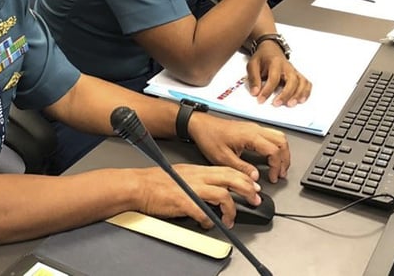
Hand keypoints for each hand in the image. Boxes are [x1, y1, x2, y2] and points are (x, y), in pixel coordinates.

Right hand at [138, 163, 258, 227]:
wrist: (138, 185)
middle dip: (247, 189)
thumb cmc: (155, 181)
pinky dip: (209, 221)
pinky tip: (208, 224)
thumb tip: (211, 189)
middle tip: (255, 199)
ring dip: (231, 209)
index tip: (253, 186)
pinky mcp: (183, 202)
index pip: (227, 170)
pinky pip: (203, 213)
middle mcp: (197, 177)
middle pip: (230, 178)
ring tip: (231, 218)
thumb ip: (198, 180)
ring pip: (222, 194)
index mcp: (197, 170)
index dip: (243, 178)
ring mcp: (191, 189)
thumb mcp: (181, 174)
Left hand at [189, 112, 291, 183]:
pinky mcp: (251, 129)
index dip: (277, 166)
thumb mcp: (223, 158)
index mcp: (250, 135)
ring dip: (282, 152)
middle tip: (281, 173)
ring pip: (278, 136)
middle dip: (285, 159)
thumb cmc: (209, 137)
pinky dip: (276, 147)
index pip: (274, 151)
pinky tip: (270, 157)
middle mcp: (255, 129)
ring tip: (279, 167)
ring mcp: (254, 127)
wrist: (200, 125)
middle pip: (282, 141)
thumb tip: (256, 177)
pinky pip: (271, 135)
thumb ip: (242, 168)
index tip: (273, 177)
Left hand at [246, 43, 311, 107]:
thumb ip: (253, 78)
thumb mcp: (252, 65)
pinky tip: (301, 100)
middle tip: (276, 104)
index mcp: (275, 62)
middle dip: (285, 94)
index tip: (260, 99)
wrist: (270, 50)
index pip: (274, 78)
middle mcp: (287, 66)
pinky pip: (306, 83)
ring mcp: (294, 71)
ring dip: (298, 94)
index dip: (267, 90)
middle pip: (292, 80)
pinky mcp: (297, 75)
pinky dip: (306, 92)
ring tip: (290, 104)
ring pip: (301, 82)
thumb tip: (255, 92)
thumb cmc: (262, 58)